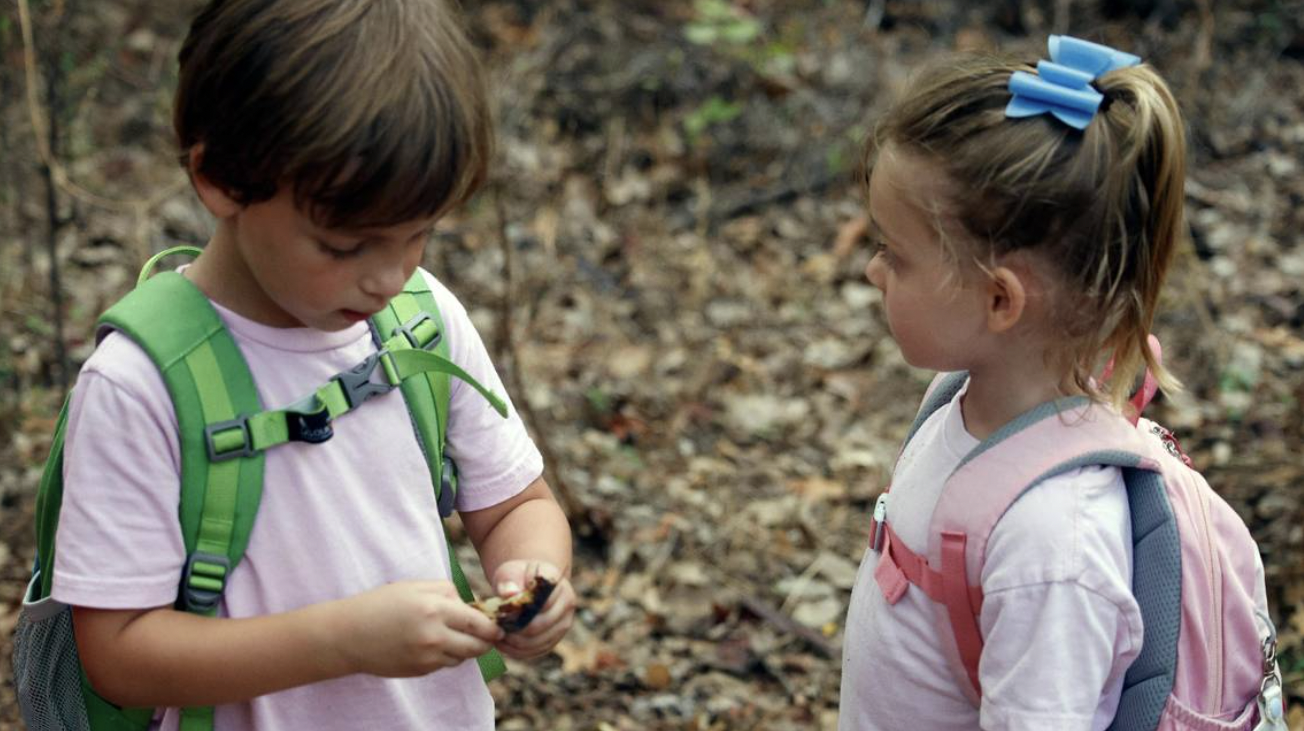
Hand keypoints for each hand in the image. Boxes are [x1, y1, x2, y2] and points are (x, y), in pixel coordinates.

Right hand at [331, 580, 503, 677]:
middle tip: (489, 635)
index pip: (479, 622)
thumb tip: (472, 605)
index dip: (493, 626)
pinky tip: (435, 644)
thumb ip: (447, 592)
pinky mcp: (420, 670)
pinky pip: (445, 664)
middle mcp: (434, 635)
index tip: (499, 625)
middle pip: (477, 645)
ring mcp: (427, 656)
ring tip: (457, 636)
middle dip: (486, 641)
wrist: (349, 635)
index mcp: (435, 609)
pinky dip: (447, 656)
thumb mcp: (415, 587)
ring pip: (462, 657)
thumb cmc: (382, 604)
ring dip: (466, 648)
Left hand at [489, 561, 575, 659]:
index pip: (542, 600)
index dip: (521, 609)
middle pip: (541, 624)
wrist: (526, 584)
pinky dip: (517, 651)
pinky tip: (502, 643)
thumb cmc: (517, 577)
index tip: (501, 609)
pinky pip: (536, 651)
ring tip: (497, 635)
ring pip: (537, 641)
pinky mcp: (555, 639)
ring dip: (514, 641)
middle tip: (496, 626)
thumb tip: (510, 594)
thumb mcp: (510, 572)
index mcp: (557, 582)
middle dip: (515, 627)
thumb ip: (509, 580)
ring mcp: (564, 622)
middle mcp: (567, 602)